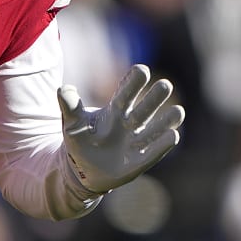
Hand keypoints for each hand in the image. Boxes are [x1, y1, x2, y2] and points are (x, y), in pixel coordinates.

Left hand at [53, 64, 183, 206]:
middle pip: (146, 106)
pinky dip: (163, 145)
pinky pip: (155, 152)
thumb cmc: (80, 140)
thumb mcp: (72, 123)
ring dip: (168, 120)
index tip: (141, 71)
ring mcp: (137, 141)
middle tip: (164, 85)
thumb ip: (69, 105)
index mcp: (115, 109)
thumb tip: (63, 89)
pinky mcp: (140, 160)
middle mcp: (131, 122)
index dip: (133, 82)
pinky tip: (173, 136)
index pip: (126, 91)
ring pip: (157, 127)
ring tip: (178, 111)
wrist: (83, 169)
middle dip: (155, 97)